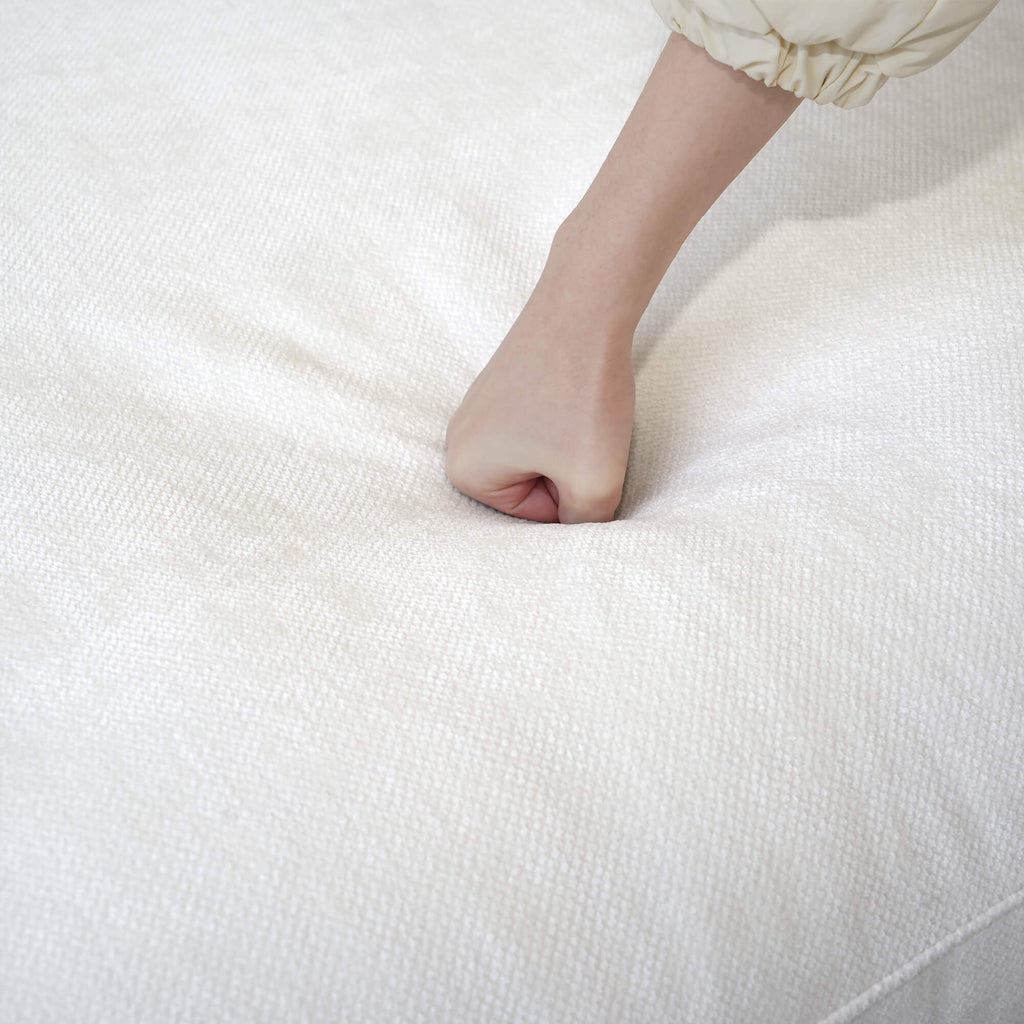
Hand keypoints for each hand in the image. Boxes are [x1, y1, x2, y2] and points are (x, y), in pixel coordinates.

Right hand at [445, 306, 633, 523]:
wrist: (584, 306)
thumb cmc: (581, 397)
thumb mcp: (594, 484)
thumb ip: (585, 527)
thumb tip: (581, 532)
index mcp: (464, 473)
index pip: (536, 519)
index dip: (573, 494)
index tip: (581, 454)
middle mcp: (457, 442)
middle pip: (534, 489)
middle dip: (568, 472)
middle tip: (584, 434)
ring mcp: (477, 410)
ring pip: (541, 457)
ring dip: (570, 446)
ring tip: (580, 413)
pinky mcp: (501, 386)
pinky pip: (540, 427)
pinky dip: (565, 419)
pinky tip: (574, 393)